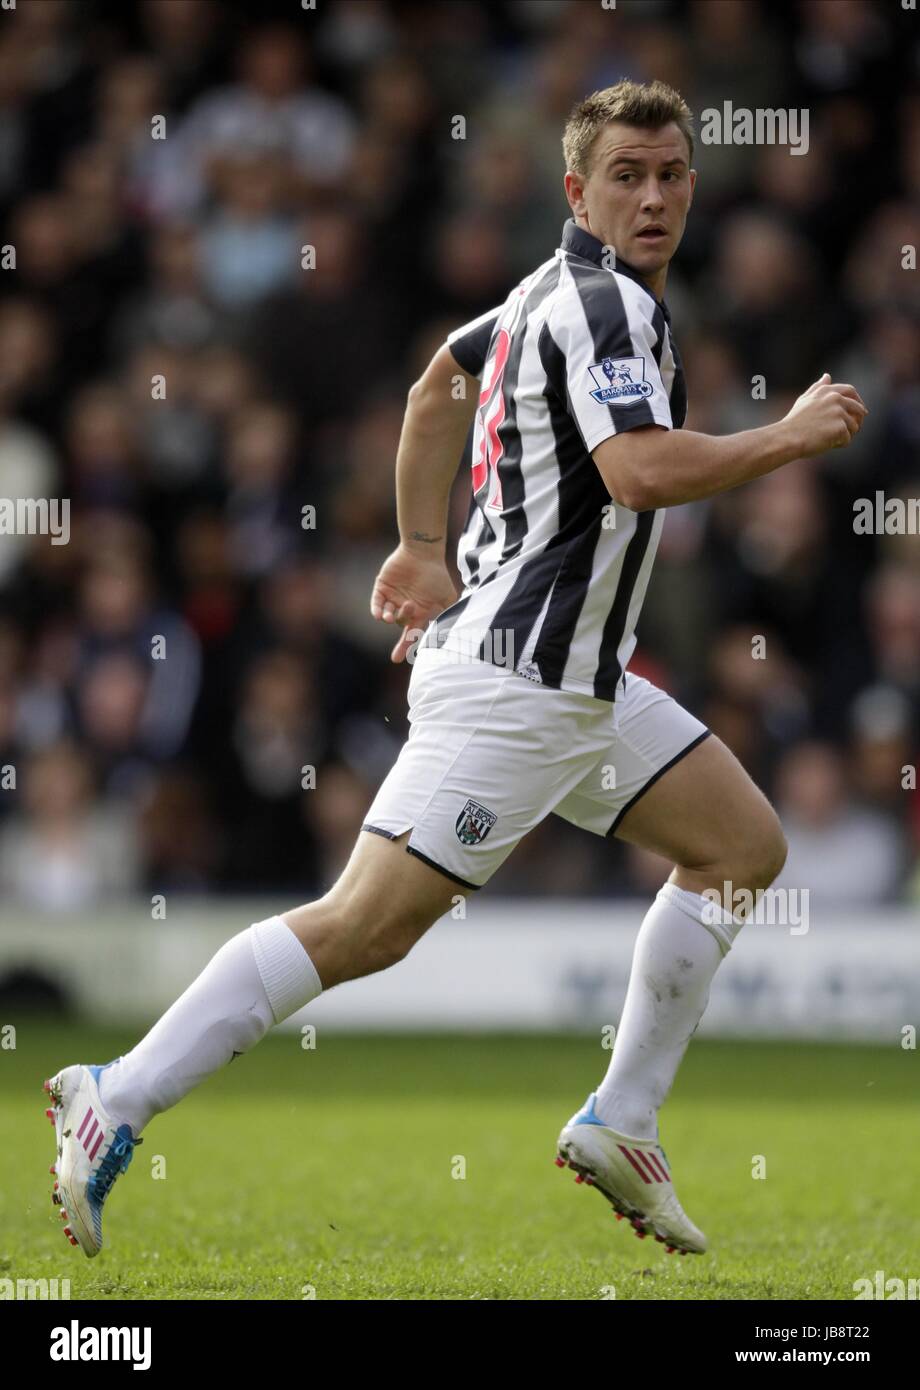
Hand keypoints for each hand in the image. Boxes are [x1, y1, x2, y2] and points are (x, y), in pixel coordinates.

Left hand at [370, 543, 458, 661]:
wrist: (424, 553)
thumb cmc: (437, 575)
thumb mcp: (447, 598)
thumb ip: (447, 616)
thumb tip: (448, 636)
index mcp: (419, 612)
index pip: (412, 633)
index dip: (406, 647)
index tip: (399, 660)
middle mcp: (405, 607)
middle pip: (400, 625)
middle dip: (401, 633)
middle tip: (399, 647)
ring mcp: (393, 598)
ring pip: (388, 615)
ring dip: (390, 618)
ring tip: (391, 617)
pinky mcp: (382, 587)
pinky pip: (376, 602)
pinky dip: (377, 609)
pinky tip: (380, 615)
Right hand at [783, 373, 867, 456]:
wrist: (787, 437)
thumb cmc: (793, 422)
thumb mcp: (804, 400)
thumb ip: (817, 388)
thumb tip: (827, 376)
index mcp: (827, 391)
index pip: (850, 391)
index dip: (857, 401)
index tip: (860, 410)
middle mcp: (835, 398)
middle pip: (858, 409)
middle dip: (859, 419)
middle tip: (855, 429)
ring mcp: (839, 412)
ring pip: (854, 426)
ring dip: (846, 435)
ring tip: (830, 440)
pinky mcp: (840, 427)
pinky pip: (847, 439)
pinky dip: (839, 444)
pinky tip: (826, 445)